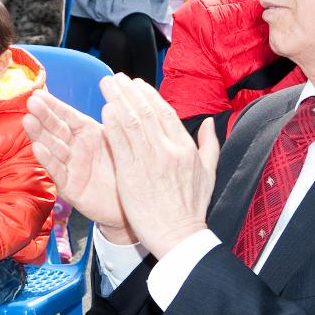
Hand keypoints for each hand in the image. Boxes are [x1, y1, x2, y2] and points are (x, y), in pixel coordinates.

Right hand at [22, 89, 132, 241]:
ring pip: (53, 148)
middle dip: (43, 116)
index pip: (67, 115)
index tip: (39, 93)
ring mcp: (71, 167)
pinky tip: (38, 148)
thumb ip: (112, 121)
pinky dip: (48, 160)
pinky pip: (58, 172)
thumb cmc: (125, 168)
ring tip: (28, 121)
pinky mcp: (69, 187)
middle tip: (31, 102)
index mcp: (87, 133)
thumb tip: (113, 99)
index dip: (54, 105)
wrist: (133, 202)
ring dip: (39, 135)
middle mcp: (75, 148)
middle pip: (56, 129)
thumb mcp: (117, 139)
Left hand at [100, 75, 219, 257]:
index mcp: (185, 148)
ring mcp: (149, 161)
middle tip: (115, 77)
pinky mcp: (131, 174)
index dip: (149, 95)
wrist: (179, 237)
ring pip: (132, 122)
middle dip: (129, 91)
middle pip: (146, 111)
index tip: (137, 84)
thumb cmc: (191, 210)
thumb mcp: (209, 174)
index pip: (165, 113)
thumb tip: (209, 124)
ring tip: (106, 85)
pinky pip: (120, 143)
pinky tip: (104, 111)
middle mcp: (168, 150)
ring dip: (117, 100)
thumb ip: (209, 145)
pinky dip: (112, 125)